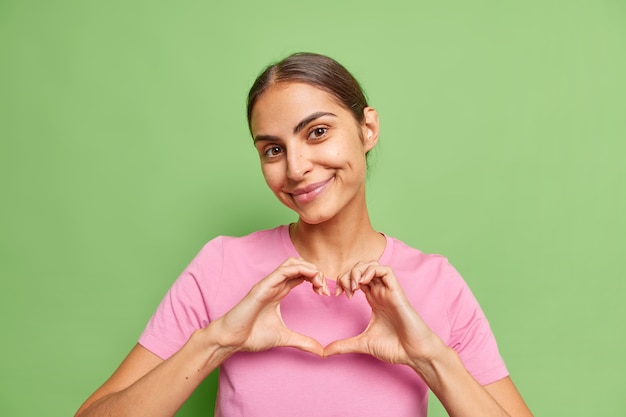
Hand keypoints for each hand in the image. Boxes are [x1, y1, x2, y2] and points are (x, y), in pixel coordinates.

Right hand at [210, 257, 328, 356]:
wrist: (232, 340)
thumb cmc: (252, 336)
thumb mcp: (285, 338)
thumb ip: (303, 342)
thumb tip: (321, 352)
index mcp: (279, 291)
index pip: (301, 275)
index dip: (316, 279)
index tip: (324, 293)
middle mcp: (275, 284)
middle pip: (299, 265)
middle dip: (315, 272)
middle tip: (324, 288)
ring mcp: (269, 283)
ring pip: (292, 263)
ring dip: (309, 268)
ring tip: (318, 282)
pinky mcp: (262, 286)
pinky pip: (282, 270)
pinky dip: (299, 269)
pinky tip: (310, 278)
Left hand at [324, 262, 445, 368]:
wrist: (414, 353)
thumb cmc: (394, 347)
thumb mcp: (362, 343)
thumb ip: (343, 345)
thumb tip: (324, 352)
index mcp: (373, 299)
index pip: (356, 278)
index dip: (343, 281)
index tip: (336, 295)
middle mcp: (380, 292)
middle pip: (362, 268)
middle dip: (348, 274)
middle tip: (343, 291)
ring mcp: (389, 290)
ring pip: (373, 265)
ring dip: (358, 271)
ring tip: (353, 287)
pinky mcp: (397, 292)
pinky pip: (386, 270)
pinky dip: (372, 271)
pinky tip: (363, 283)